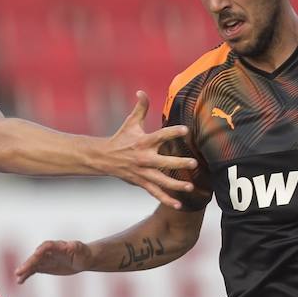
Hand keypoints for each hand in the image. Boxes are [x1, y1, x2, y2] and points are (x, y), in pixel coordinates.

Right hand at [15, 239, 93, 282]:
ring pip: (32, 264)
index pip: (46, 247)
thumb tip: (71, 245)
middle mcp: (48, 252)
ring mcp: (45, 259)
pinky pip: (33, 270)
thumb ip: (75, 247)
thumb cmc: (83, 252)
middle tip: (19, 271)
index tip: (34, 256)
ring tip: (18, 278)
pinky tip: (20, 281)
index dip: (39, 252)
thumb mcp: (81, 249)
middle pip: (36, 256)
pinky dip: (27, 275)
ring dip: (25, 270)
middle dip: (28, 263)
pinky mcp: (44, 266)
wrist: (82, 259)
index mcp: (56, 245)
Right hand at [99, 92, 198, 208]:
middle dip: (178, 162)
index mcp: (143, 142)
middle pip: (163, 161)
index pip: (160, 136)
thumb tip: (142, 91)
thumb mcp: (130, 123)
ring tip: (190, 186)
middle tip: (193, 162)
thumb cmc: (121, 138)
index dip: (173, 132)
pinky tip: (178, 205)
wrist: (103, 158)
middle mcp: (144, 158)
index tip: (186, 130)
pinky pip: (155, 192)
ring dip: (176, 184)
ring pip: (161, 180)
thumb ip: (140, 108)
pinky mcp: (141, 182)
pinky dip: (166, 199)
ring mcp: (143, 172)